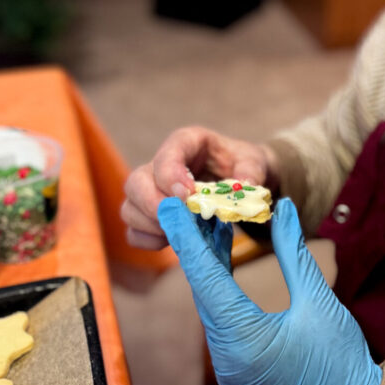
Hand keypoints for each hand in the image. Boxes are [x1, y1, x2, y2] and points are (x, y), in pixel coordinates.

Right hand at [121, 126, 277, 249]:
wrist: (241, 178)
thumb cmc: (242, 164)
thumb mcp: (254, 161)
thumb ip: (250, 171)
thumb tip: (245, 187)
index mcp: (187, 143)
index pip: (166, 154)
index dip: (170, 175)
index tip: (187, 196)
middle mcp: (162, 165)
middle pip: (136, 182)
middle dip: (153, 204)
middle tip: (180, 218)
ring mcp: (152, 190)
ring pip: (130, 207)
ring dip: (152, 225)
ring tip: (182, 230)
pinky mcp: (151, 215)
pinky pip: (134, 231)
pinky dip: (149, 240)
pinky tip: (173, 240)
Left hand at [158, 196, 382, 384]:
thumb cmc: (341, 362)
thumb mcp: (319, 300)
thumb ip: (294, 252)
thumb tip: (281, 208)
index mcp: (244, 341)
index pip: (206, 279)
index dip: (186, 238)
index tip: (169, 206)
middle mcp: (226, 359)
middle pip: (203, 291)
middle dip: (198, 245)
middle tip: (193, 201)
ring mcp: (229, 370)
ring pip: (210, 306)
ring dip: (210, 265)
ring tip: (212, 220)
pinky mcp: (237, 372)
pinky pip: (220, 322)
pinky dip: (220, 289)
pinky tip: (224, 260)